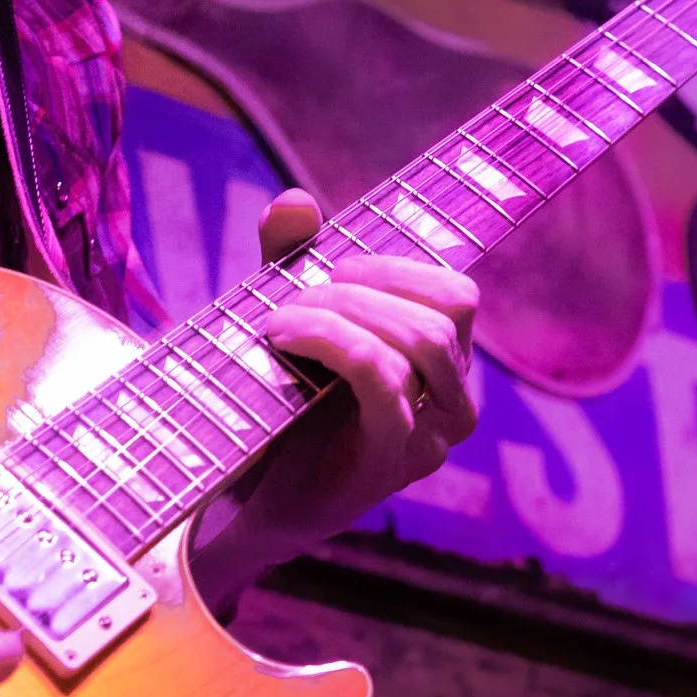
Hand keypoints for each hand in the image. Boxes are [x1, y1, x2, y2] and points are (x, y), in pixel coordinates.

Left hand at [194, 189, 477, 600]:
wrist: (239, 494)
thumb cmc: (273, 403)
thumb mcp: (285, 315)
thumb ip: (291, 259)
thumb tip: (295, 201)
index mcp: (440, 366)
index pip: (457, 295)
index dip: (394, 265)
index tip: (328, 264)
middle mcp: (450, 404)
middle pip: (448, 312)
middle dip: (365, 285)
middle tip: (296, 297)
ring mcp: (426, 439)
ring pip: (422, 342)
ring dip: (344, 312)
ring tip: (280, 321)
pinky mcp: (388, 464)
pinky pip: (385, 381)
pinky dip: (332, 341)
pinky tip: (284, 340)